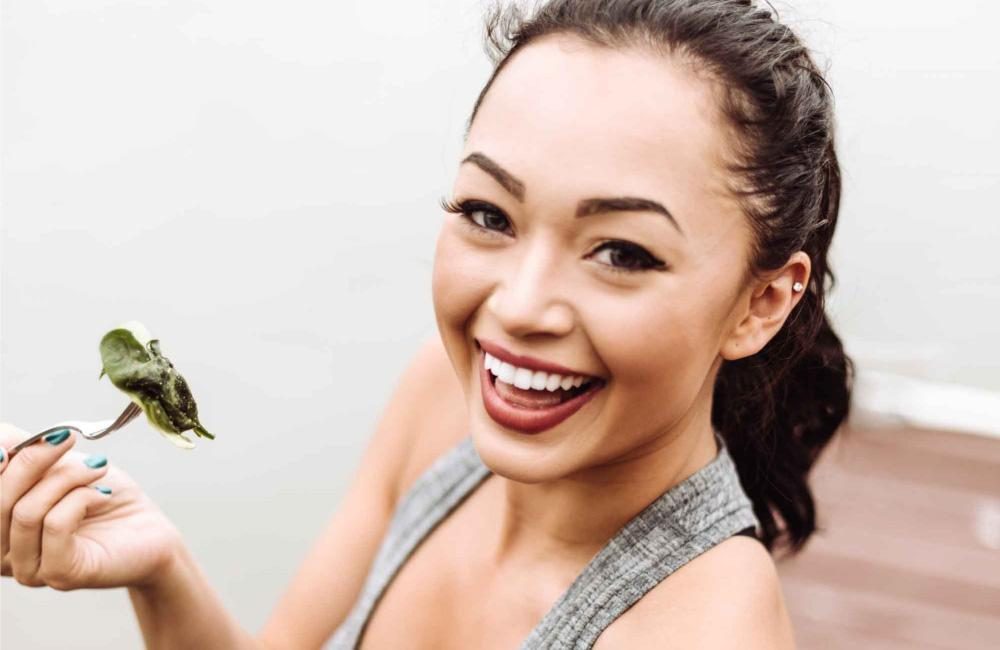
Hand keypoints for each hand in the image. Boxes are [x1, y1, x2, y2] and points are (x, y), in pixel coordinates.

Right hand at [1, 422, 182, 590]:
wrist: (150, 530)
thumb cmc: (102, 494)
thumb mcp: (60, 465)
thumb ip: (24, 455)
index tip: (17, 440)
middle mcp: (1, 555)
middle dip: (31, 461)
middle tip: (65, 438)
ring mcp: (28, 570)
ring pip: (25, 512)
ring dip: (66, 478)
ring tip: (98, 465)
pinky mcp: (59, 574)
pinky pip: (55, 525)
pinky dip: (81, 498)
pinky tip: (102, 495)